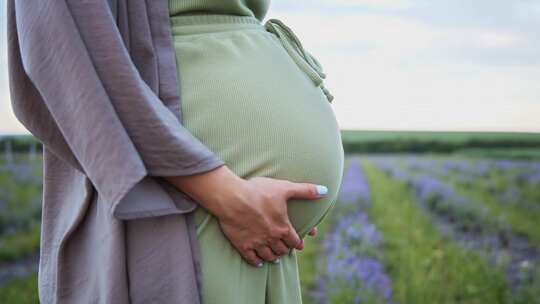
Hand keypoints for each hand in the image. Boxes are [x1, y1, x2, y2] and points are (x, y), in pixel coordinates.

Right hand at [163, 165, 326, 266]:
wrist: (231, 197)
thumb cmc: (258, 191)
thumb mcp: (284, 188)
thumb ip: (305, 190)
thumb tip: (325, 190)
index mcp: (282, 227)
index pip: (294, 241)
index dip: (298, 242)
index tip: (299, 244)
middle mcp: (271, 238)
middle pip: (282, 250)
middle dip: (285, 250)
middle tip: (286, 249)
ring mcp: (256, 243)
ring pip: (268, 256)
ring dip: (273, 257)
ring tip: (275, 257)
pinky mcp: (242, 245)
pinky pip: (252, 259)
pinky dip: (257, 261)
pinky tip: (259, 261)